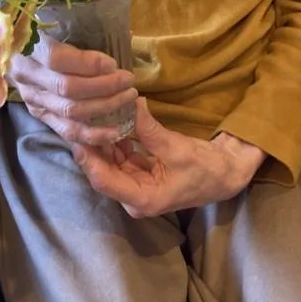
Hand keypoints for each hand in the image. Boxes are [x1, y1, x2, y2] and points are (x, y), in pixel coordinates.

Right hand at [8, 33, 137, 145]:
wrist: (10, 49)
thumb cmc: (37, 28)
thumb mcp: (49, 20)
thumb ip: (74, 28)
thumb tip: (113, 47)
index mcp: (27, 47)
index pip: (57, 59)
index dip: (88, 63)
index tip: (113, 62)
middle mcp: (27, 77)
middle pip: (68, 88)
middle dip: (104, 86)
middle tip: (129, 80)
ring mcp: (33, 99)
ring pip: (70, 112)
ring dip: (104, 107)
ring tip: (127, 98)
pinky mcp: (40, 115)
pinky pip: (66, 131)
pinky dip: (92, 134)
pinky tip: (114, 132)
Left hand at [71, 99, 265, 216]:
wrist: (224, 174)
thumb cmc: (203, 167)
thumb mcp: (176, 147)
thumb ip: (149, 128)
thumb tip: (129, 102)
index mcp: (142, 199)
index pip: (104, 181)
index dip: (88, 158)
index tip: (77, 135)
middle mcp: (134, 198)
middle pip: (103, 172)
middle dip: (92, 146)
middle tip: (80, 119)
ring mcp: (136, 187)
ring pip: (110, 164)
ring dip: (102, 142)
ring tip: (91, 116)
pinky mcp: (140, 176)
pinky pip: (121, 159)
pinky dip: (115, 142)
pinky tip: (110, 121)